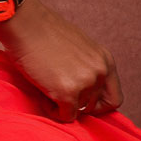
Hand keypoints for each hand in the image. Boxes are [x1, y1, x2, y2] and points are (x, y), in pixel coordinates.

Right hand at [0, 0, 123, 122]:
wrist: (26, 24)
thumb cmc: (45, 32)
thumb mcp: (79, 47)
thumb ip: (87, 67)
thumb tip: (83, 88)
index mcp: (105, 61)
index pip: (114, 98)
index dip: (97, 105)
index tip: (82, 102)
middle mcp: (99, 72)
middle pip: (94, 107)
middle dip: (77, 103)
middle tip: (59, 92)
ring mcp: (85, 83)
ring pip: (78, 111)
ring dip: (62, 105)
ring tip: (47, 87)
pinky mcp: (67, 92)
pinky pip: (65, 116)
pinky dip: (53, 110)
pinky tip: (43, 94)